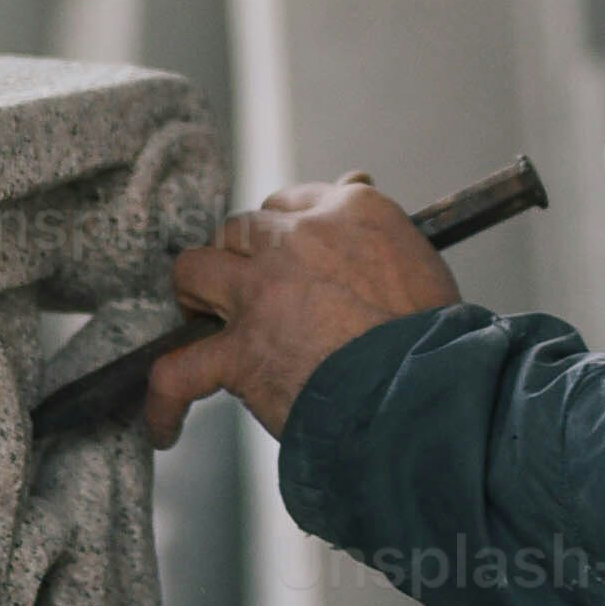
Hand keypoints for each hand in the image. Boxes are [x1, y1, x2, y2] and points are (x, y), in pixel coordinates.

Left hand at [143, 175, 455, 444]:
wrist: (428, 391)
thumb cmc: (439, 337)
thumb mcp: (421, 259)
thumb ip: (378, 225)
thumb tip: (356, 178)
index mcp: (352, 211)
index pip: (294, 202)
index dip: (284, 233)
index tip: (286, 256)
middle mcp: (299, 239)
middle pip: (241, 229)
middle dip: (239, 256)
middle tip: (248, 290)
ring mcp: (262, 292)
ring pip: (195, 269)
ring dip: (193, 292)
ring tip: (197, 319)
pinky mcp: (240, 351)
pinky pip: (178, 371)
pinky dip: (165, 400)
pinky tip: (166, 427)